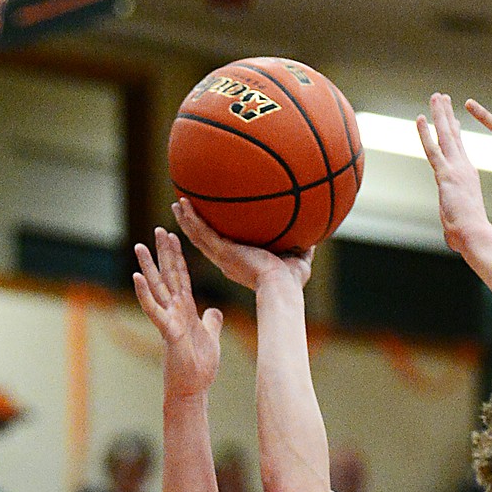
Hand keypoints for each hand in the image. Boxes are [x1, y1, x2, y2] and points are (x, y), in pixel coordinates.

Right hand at [133, 228, 221, 396]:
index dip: (178, 257)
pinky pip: (153, 310)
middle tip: (158, 229)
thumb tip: (215, 311)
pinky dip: (144, 294)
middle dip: (163, 253)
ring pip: (157, 288)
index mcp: (186, 309)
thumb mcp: (211, 338)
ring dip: (147, 267)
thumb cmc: (199, 365)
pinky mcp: (167, 332)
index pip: (181, 277)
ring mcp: (168, 319)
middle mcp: (174, 311)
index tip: (175, 236)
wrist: (193, 388)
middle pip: (168, 276)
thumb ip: (212, 322)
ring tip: (139, 246)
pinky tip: (136, 277)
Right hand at [173, 197, 311, 292]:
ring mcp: (223, 257)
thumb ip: (303, 247)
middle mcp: (227, 262)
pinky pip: (202, 232)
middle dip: (193, 226)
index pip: (222, 248)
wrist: (282, 287)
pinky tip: (182, 203)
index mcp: (240, 264)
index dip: (213, 238)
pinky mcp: (222, 252)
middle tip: (184, 211)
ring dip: (187, 219)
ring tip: (177, 204)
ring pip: (198, 236)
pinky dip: (191, 218)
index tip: (209, 226)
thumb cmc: (291, 281)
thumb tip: (314, 235)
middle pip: (204, 241)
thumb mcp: (299, 259)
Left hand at [418, 93, 491, 253]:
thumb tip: (451, 239)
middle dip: (447, 115)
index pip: (460, 149)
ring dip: (440, 114)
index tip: (454, 119)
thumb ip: (453, 224)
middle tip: (442, 98)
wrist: (476, 235)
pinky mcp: (446, 175)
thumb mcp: (460, 223)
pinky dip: (425, 133)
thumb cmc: (470, 235)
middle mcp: (464, 167)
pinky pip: (433, 149)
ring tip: (436, 96)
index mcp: (469, 176)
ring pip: (445, 135)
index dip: (456, 132)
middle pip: (453, 136)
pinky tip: (420, 118)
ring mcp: (456, 169)